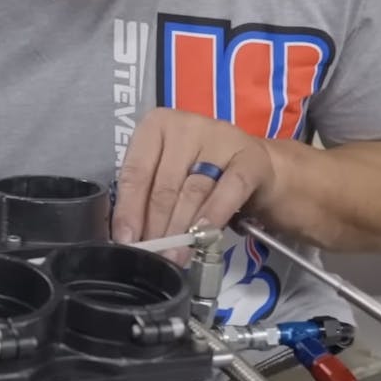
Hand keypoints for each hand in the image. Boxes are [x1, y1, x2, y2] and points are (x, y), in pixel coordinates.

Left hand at [111, 108, 279, 256]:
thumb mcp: (166, 174)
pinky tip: (202, 237)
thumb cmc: (198, 169)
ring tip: (173, 255)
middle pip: (164, 185)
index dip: (129, 210)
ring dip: (181, 229)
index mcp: (156, 125)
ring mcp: (220, 139)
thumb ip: (146, 197)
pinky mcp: (250, 158)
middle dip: (156, 226)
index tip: (126, 240)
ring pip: (193, 191)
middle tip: (152, 255)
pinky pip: (228, 192)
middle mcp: (186, 126)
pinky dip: (213, 217)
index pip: (136, 172)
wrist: (254, 164)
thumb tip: (129, 236)